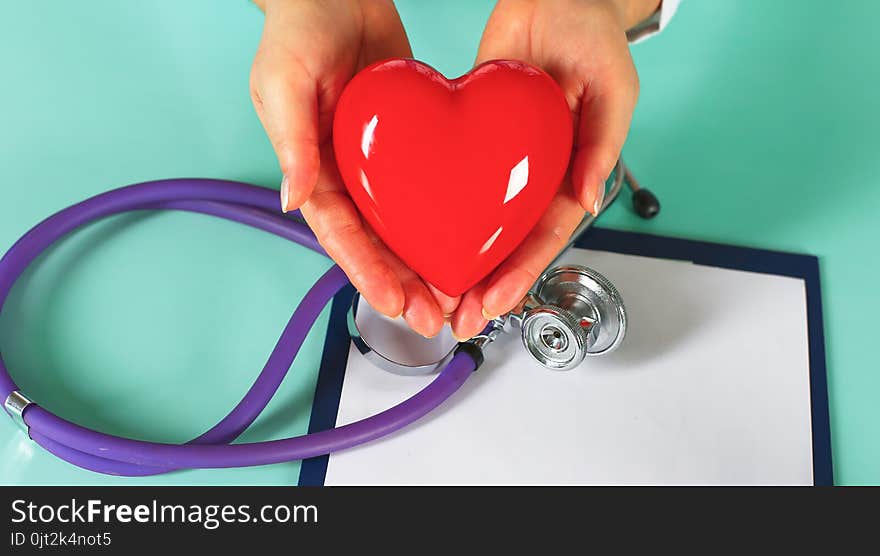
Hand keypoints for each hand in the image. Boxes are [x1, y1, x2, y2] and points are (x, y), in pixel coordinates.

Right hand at [250, 0, 456, 336]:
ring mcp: (381, 165)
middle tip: (436, 318)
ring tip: (457, 297)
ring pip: (407, 226)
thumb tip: (294, 198)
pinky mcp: (411, 146)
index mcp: (314, 170)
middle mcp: (348, 176)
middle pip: (377, 244)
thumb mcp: (284, 81)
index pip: (341, 235)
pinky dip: (446, 218)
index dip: (367, 272)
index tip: (395, 303)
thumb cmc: (299, 30)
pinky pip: (430, 188)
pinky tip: (471, 239)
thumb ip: (290, 141)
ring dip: (429, 264)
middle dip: (405, 284)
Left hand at [451, 0, 656, 338]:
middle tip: (456, 319)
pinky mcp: (469, 137)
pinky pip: (451, 180)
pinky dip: (437, 213)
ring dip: (457, 261)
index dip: (520, 273)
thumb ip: (603, 144)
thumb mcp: (614, 88)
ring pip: (477, 221)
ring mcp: (500, 161)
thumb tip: (588, 198)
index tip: (494, 303)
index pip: (544, 236)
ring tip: (432, 296)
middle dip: (483, 285)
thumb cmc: (594, 38)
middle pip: (507, 242)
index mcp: (570, 174)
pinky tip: (416, 237)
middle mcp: (533, 176)